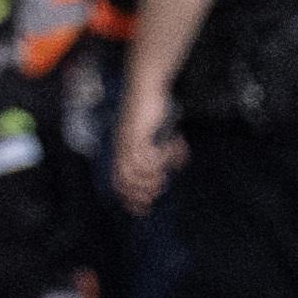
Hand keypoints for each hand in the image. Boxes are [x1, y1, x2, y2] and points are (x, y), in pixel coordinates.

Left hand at [113, 90, 181, 213]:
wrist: (145, 88)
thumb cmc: (152, 110)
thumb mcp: (159, 134)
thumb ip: (167, 150)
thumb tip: (178, 165)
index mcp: (122, 150)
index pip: (119, 182)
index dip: (129, 198)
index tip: (142, 210)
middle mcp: (121, 148)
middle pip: (124, 182)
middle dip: (141, 192)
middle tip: (159, 191)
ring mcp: (127, 142)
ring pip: (135, 172)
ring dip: (152, 177)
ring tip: (164, 173)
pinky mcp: (136, 134)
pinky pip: (147, 155)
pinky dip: (160, 158)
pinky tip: (169, 149)